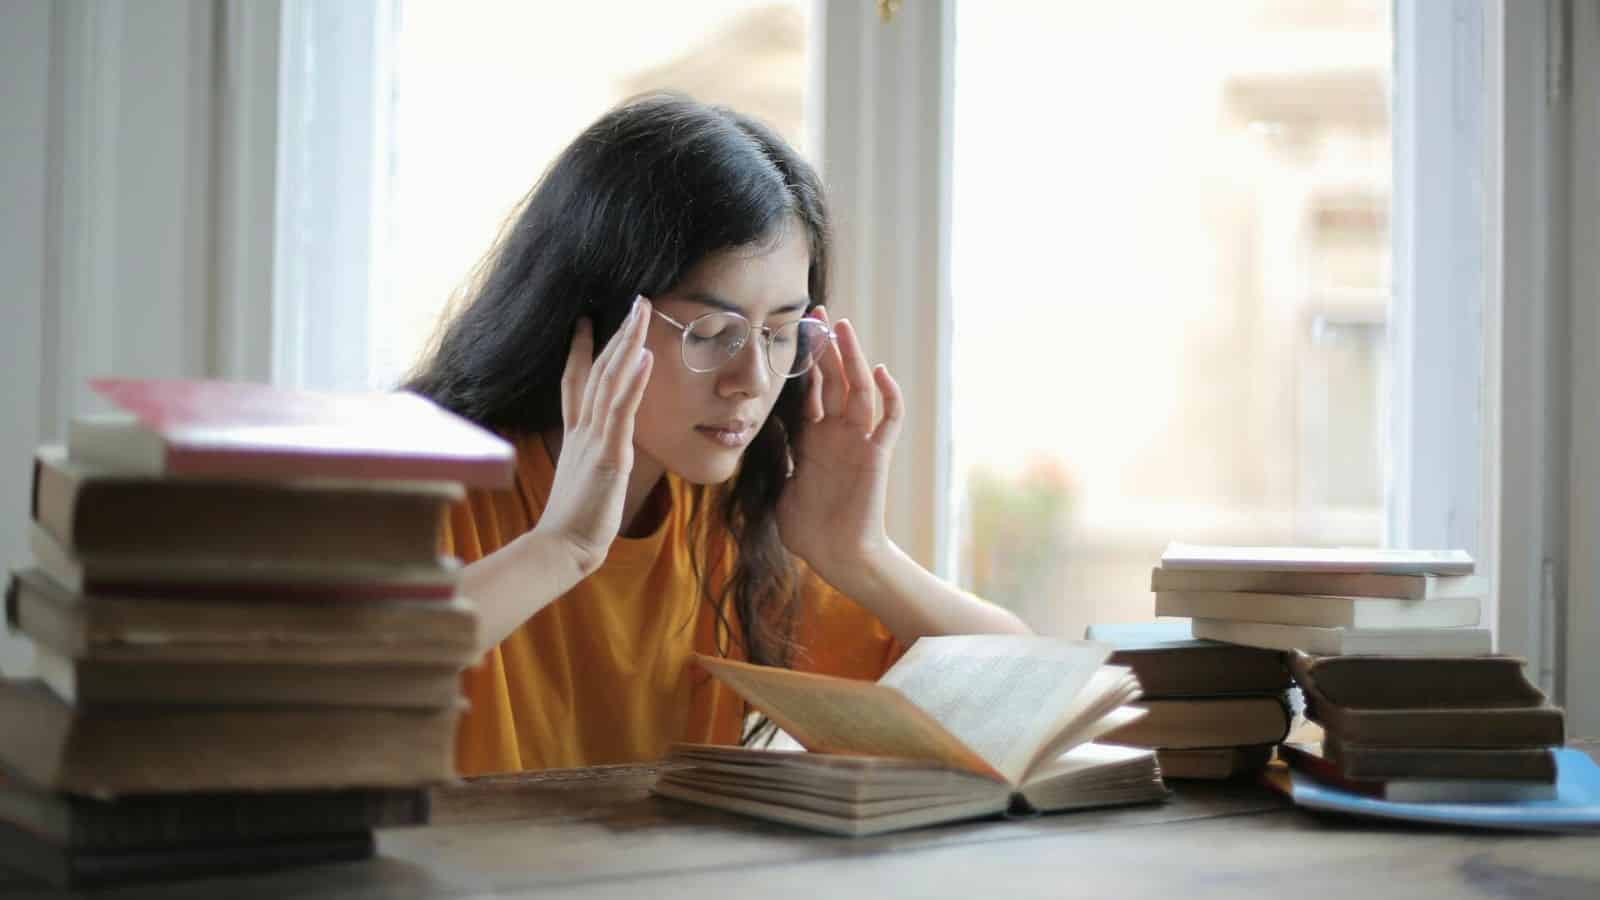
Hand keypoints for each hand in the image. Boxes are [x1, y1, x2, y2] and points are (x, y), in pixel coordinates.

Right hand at [533, 297, 653, 574]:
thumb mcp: (583, 479)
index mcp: (576, 434)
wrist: (561, 547)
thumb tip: (599, 454)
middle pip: (599, 369)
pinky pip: (622, 412)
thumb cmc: (576, 522)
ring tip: (642, 312)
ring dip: (628, 343)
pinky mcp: (609, 455)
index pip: (576, 382)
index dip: (581, 350)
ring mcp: (594, 439)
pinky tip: (645, 356)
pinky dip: (633, 382)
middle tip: (634, 301)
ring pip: (611, 380)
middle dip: (618, 333)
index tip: (586, 321)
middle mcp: (583, 429)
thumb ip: (590, 459)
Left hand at [776, 307, 904, 587]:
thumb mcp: (777, 485)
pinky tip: (880, 372)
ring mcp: (859, 442)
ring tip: (844, 327)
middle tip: (818, 312)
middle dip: (827, 345)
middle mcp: (837, 433)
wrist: (836, 556)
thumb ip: (770, 457)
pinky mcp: (876, 456)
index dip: (804, 361)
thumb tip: (744, 434)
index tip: (792, 331)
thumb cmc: (808, 529)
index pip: (809, 389)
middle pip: (835, 378)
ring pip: (859, 389)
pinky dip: (889, 396)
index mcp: (813, 438)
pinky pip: (889, 421)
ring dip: (853, 358)